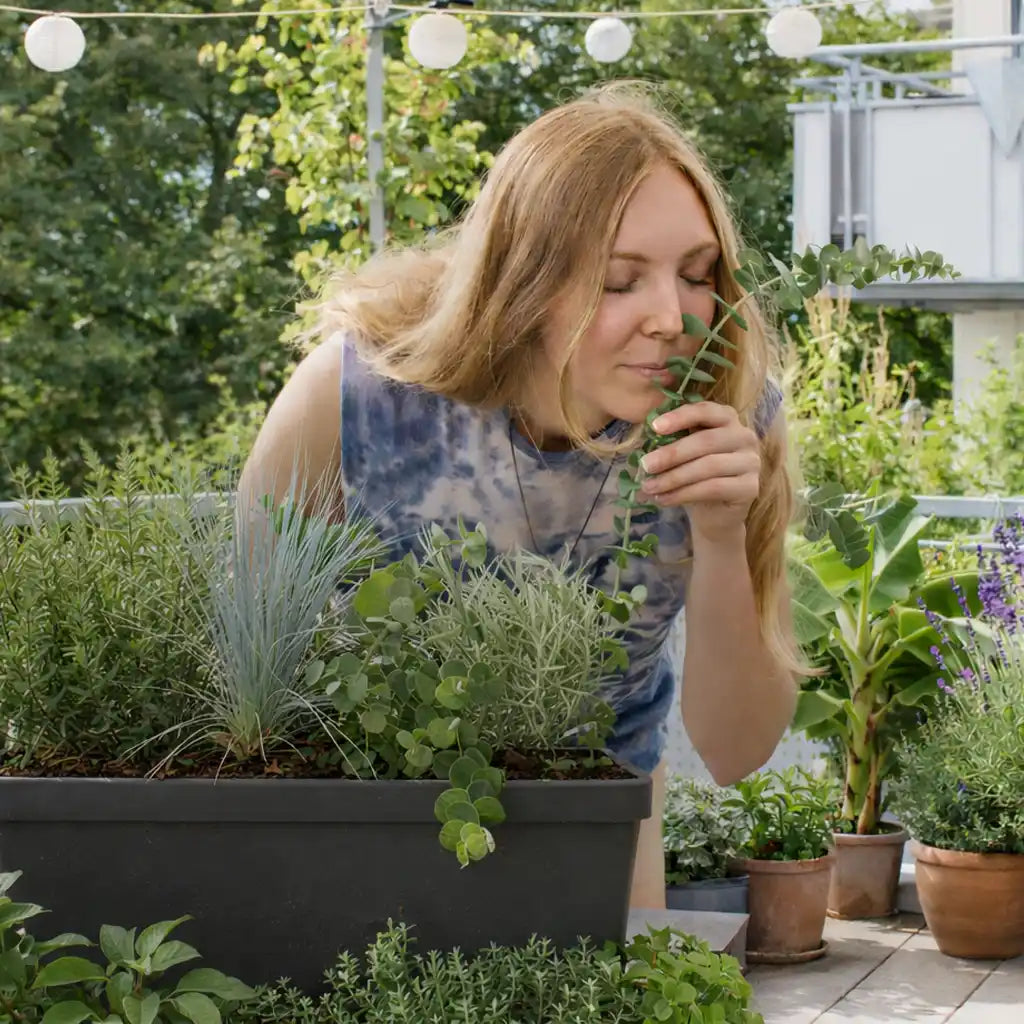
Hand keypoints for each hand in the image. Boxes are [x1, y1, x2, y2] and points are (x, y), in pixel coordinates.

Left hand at [638, 401, 759, 545]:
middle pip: (706, 441)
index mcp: (727, 419)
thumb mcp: (683, 454)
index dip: (680, 417)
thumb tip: (646, 436)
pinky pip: (713, 488)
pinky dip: (684, 494)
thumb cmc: (695, 476)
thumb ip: (672, 440)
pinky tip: (664, 499)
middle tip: (646, 465)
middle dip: (672, 454)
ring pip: (709, 466)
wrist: (714, 514)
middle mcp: (744, 437)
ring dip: (674, 477)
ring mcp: (751, 462)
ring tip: (649, 487)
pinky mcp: (751, 487)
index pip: (706, 411)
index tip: (655, 427)